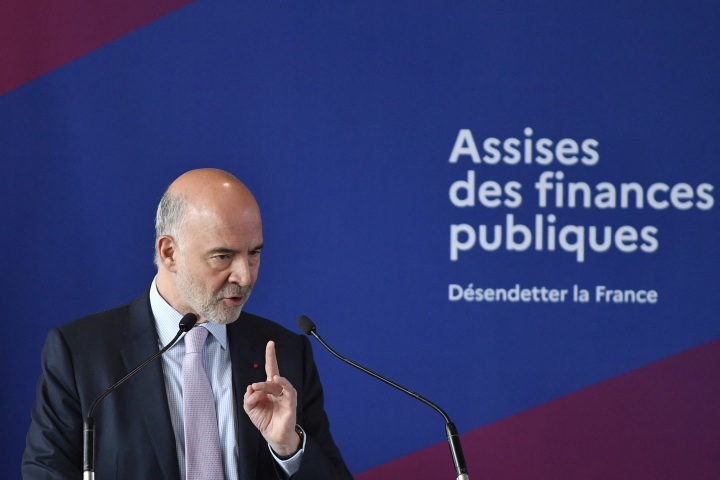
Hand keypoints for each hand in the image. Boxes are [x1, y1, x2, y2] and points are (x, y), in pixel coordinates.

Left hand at [243, 341, 300, 456]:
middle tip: (254, 388)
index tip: (271, 343)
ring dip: (266, 386)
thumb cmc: (264, 419)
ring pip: (276, 384)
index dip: (271, 356)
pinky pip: (288, 391)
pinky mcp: (291, 402)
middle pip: (272, 376)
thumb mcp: (250, 408)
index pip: (271, 369)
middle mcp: (279, 389)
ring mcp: (286, 395)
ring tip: (258, 388)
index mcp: (269, 388)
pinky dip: (283, 384)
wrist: (273, 436)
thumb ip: (248, 398)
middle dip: (261, 382)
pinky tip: (277, 381)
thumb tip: (250, 388)